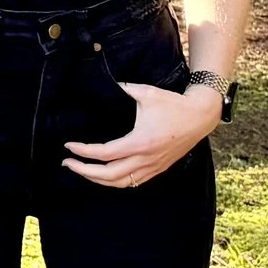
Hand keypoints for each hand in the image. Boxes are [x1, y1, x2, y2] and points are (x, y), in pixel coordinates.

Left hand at [63, 80, 222, 187]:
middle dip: (85, 171)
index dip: (84, 152)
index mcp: (140, 142)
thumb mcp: (147, 93)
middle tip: (67, 162)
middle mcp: (145, 159)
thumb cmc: (174, 104)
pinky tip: (105, 176)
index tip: (69, 146)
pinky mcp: (158, 168)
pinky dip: (115, 182)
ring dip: (98, 180)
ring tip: (82, 170)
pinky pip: (133, 182)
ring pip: (121, 183)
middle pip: (109, 175)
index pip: (105, 153)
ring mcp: (153, 166)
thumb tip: (107, 83)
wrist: (200, 116)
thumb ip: (124, 88)